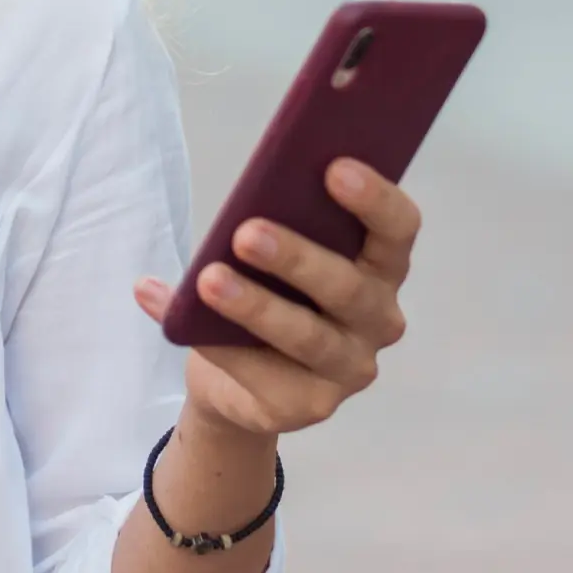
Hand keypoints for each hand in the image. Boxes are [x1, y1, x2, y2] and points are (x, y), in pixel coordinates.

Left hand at [132, 158, 417, 439]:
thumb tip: (235, 208)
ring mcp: (350, 367)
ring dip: (255, 306)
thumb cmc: (269, 294)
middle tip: (246, 232)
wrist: (239, 380)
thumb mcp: (272, 256)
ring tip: (208, 280)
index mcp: (380, 268)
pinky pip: (262, 373)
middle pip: (348, 287)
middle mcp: (379, 318)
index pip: (397, 231)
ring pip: (307, 335)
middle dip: (297, 258)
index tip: (333, 167)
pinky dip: (216, 344)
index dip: (374, 199)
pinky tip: (175, 315)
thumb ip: (268, 225)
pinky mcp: (312, 405)